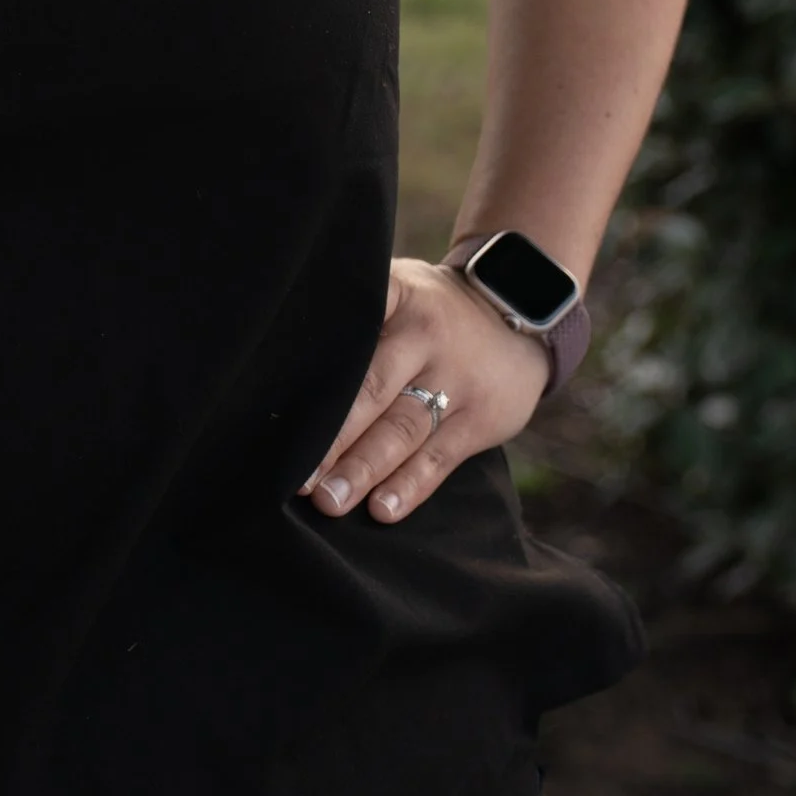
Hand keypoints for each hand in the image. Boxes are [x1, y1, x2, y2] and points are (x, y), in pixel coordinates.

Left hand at [299, 255, 550, 527]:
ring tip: (329, 501)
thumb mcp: (398, 285)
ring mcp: (456, 378)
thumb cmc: (431, 309)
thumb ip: (354, 312)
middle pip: (370, 389)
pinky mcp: (481, 418)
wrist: (519, 311)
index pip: (350, 324)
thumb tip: (280, 349)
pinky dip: (410, 485)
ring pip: (402, 429)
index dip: (313, 361)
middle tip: (296, 475)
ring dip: (363, 469)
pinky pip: (439, 457)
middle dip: (330, 437)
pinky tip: (382, 509)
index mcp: (395, 295)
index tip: (276, 395)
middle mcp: (424, 334)